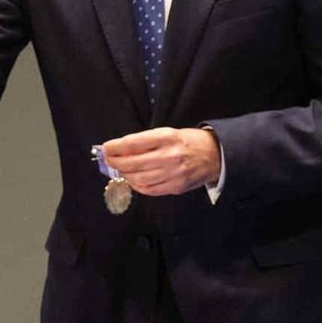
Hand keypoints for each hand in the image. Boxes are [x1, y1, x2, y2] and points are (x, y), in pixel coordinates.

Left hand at [99, 126, 220, 196]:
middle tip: (108, 160)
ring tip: (120, 170)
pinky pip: (150, 190)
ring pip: (139, 178)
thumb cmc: (189, 141)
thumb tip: (121, 149)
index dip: (115, 147)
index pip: (133, 143)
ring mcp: (173, 174)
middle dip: (115, 162)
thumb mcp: (169, 132)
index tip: (105, 148)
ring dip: (125, 175)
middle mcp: (169, 156)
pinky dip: (137, 186)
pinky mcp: (176, 187)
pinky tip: (133, 180)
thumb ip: (146, 141)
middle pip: (132, 163)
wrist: (215, 155)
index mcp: (167, 138)